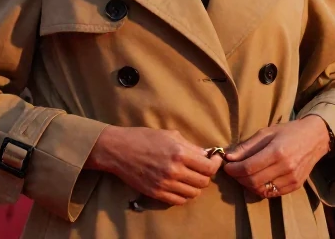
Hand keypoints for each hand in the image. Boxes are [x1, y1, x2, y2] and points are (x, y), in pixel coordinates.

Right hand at [85, 127, 223, 205]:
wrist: (118, 149)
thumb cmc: (144, 138)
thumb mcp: (170, 135)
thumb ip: (190, 146)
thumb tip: (205, 155)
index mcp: (180, 153)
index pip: (209, 167)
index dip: (215, 164)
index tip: (214, 159)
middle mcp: (174, 170)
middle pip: (203, 182)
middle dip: (205, 175)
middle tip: (201, 168)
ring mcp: (165, 184)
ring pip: (193, 193)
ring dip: (195, 186)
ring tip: (190, 177)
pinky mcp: (156, 193)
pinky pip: (178, 200)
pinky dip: (183, 195)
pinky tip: (180, 185)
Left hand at [223, 115, 330, 198]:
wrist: (315, 138)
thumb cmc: (288, 132)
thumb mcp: (266, 133)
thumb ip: (247, 146)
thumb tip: (228, 157)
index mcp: (277, 151)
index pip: (248, 167)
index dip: (234, 169)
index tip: (227, 166)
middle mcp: (285, 167)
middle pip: (253, 181)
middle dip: (238, 178)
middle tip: (234, 171)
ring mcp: (292, 179)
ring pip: (261, 190)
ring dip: (248, 185)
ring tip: (244, 175)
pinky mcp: (295, 186)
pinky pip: (272, 193)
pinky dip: (261, 189)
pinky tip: (257, 180)